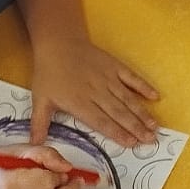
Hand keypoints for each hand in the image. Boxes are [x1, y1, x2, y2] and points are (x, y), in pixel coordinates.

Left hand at [30, 39, 158, 148]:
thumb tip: (34, 146)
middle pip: (119, 113)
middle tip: (150, 140)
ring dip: (142, 113)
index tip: (132, 144)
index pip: (102, 122)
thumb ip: (39, 124)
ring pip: (128, 99)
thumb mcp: (40, 100)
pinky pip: (132, 78)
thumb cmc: (48, 73)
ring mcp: (108, 78)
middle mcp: (97, 92)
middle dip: (136, 128)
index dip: (118, 133)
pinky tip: (155, 96)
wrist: (58, 42)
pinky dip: (144, 87)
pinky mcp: (114, 66)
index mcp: (80, 103)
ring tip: (155, 127)